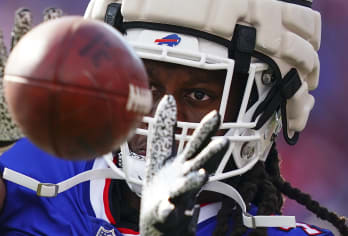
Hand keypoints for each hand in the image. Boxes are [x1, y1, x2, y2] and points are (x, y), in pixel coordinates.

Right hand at [0, 8, 62, 143]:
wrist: (2, 127)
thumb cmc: (26, 113)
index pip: (42, 45)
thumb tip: (101, 102)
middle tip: (24, 12)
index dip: (48, 30)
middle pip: (18, 42)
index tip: (57, 15)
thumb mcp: (46, 108)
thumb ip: (66, 100)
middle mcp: (15, 66)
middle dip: (20, 26)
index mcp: (31, 68)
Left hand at [139, 95, 228, 235]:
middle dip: (209, 150)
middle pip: (196, 163)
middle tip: (224, 139)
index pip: (194, 144)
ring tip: (202, 175)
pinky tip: (169, 206)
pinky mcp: (165, 214)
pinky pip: (167, 212)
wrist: (161, 223)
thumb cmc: (163, 188)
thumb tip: (167, 100)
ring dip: (194, 181)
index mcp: (182, 164)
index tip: (205, 110)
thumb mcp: (159, 158)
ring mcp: (176, 196)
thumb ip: (163, 133)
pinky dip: (169, 210)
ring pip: (187, 188)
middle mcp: (183, 178)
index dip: (201, 129)